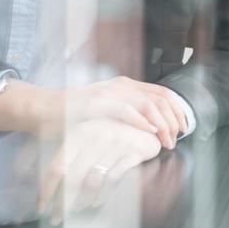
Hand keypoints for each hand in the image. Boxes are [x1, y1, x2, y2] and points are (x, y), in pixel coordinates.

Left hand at [38, 119, 161, 223]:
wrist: (145, 122)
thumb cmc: (109, 132)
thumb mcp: (84, 136)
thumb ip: (63, 153)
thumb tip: (24, 172)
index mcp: (79, 132)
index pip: (57, 167)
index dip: (47, 190)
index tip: (41, 208)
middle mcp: (96, 136)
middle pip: (73, 178)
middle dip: (63, 202)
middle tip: (57, 218)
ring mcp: (115, 143)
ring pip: (92, 181)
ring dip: (82, 201)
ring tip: (77, 209)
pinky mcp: (132, 152)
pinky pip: (113, 179)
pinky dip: (103, 195)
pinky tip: (96, 202)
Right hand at [66, 77, 188, 149]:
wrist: (44, 110)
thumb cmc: (75, 116)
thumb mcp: (107, 112)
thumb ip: (128, 115)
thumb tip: (152, 130)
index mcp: (128, 86)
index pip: (163, 94)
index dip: (178, 111)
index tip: (184, 128)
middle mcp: (123, 86)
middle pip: (162, 99)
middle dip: (174, 121)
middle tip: (176, 140)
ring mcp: (111, 92)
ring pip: (150, 104)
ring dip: (162, 125)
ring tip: (165, 142)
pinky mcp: (98, 103)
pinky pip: (127, 110)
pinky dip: (142, 122)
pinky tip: (149, 133)